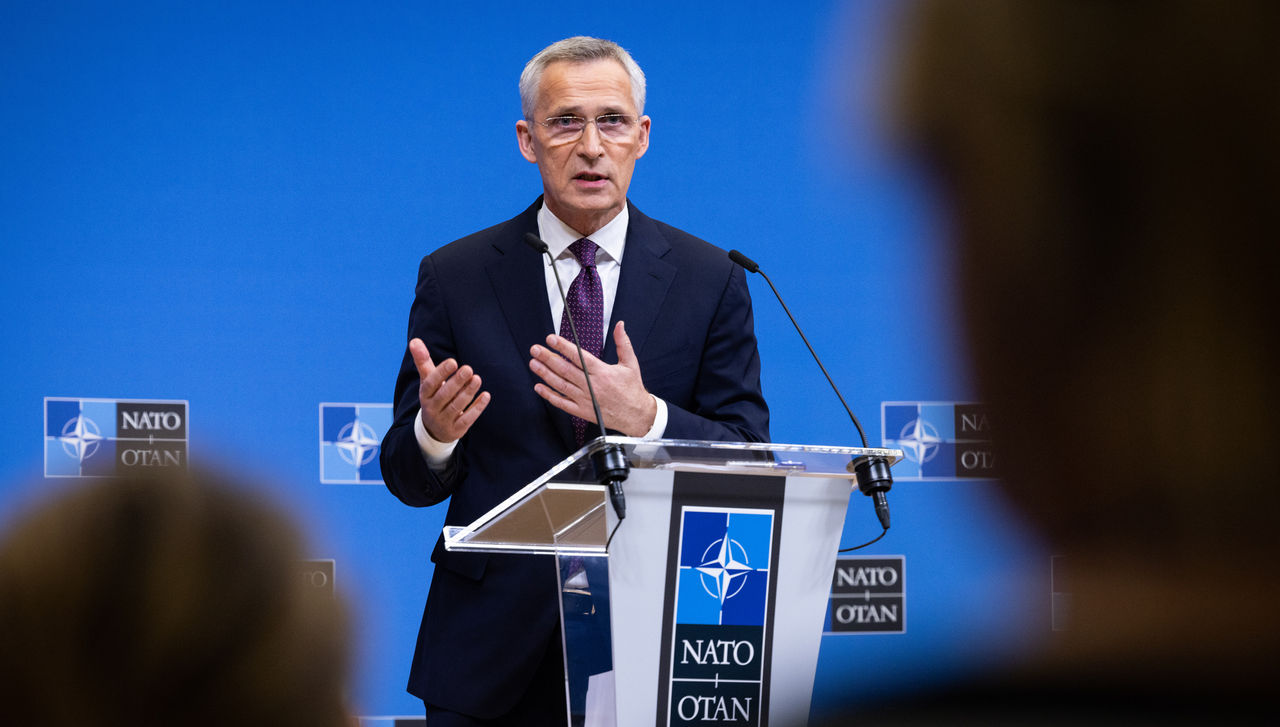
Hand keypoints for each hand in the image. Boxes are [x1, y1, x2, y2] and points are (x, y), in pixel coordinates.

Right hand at [411, 338, 489, 441]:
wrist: (434, 429)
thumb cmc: (433, 396)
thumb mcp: (427, 380)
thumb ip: (423, 361)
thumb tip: (414, 340)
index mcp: (425, 394)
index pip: (431, 383)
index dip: (441, 373)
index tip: (453, 362)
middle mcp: (432, 408)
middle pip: (444, 395)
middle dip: (457, 382)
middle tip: (469, 369)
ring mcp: (443, 420)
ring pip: (456, 407)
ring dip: (468, 393)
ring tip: (477, 379)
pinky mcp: (455, 430)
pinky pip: (467, 419)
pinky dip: (476, 408)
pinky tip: (486, 396)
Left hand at [529, 321, 656, 436]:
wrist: (636, 415)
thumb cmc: (632, 389)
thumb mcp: (630, 363)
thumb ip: (623, 343)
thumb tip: (620, 325)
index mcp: (603, 372)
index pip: (579, 357)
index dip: (563, 347)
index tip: (551, 339)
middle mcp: (592, 386)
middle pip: (565, 370)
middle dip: (548, 358)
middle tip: (535, 349)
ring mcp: (586, 399)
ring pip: (561, 385)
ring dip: (545, 374)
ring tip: (534, 363)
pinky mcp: (582, 411)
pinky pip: (562, 403)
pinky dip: (549, 395)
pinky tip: (539, 387)